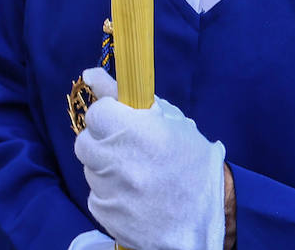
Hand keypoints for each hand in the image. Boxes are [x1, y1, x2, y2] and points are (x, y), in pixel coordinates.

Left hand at [74, 68, 226, 249]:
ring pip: (89, 170)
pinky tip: (134, 196)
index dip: (108, 115)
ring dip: (105, 167)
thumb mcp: (171, 120)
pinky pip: (96, 195)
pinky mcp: (106, 216)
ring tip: (136, 174)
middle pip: (85, 142)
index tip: (121, 121)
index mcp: (136, 133)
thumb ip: (124, 94)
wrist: (209, 220)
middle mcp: (119, 162)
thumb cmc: (195, 165)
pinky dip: (110, 193)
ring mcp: (111, 192)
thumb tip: (90, 75)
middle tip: (125, 147)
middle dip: (101, 141)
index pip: (96, 114)